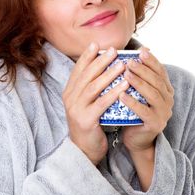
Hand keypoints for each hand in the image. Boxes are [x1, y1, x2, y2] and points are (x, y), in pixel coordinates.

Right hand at [62, 43, 128, 165]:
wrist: (85, 150)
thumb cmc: (90, 123)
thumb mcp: (87, 102)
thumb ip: (91, 86)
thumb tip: (104, 65)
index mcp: (69, 92)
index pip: (78, 70)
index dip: (87, 56)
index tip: (97, 44)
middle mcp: (70, 98)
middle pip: (86, 75)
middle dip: (100, 61)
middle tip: (113, 50)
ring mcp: (76, 109)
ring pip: (93, 87)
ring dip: (108, 74)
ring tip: (122, 65)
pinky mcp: (86, 120)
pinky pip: (101, 104)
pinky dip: (113, 93)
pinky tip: (124, 85)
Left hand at [120, 47, 173, 152]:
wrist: (137, 139)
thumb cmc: (135, 111)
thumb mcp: (140, 91)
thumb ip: (141, 75)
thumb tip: (140, 49)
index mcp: (166, 89)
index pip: (161, 71)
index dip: (151, 61)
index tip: (140, 52)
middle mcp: (168, 99)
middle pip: (156, 81)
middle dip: (143, 70)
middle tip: (128, 62)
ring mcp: (164, 112)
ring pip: (152, 94)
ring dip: (139, 83)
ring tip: (125, 74)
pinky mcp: (156, 124)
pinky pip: (144, 111)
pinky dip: (132, 102)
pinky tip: (121, 94)